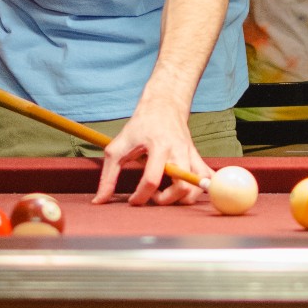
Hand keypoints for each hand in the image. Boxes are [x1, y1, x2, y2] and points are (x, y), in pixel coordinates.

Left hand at [92, 93, 211, 206]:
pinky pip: (207, 178)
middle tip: (154, 196)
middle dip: (166, 200)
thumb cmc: (140, 126)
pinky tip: (188, 190)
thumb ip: (109, 176)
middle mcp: (179, 152)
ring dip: (182, 198)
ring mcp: (191, 155)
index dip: (141, 196)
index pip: (152, 179)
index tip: (133, 201)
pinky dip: (202, 189)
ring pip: (198, 187)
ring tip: (167, 193)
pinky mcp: (198, 158)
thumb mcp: (118, 147)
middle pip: (182, 188)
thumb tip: (99, 201)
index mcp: (158, 146)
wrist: (164, 106)